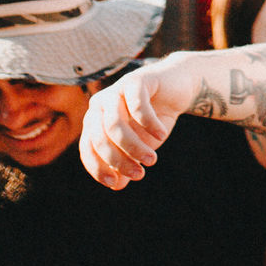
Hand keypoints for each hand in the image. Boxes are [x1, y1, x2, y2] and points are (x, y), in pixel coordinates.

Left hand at [79, 62, 179, 187]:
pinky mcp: (136, 80)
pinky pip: (137, 105)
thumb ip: (126, 163)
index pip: (87, 148)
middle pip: (100, 138)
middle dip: (119, 160)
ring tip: (151, 159)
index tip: (115, 183)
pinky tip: (161, 134)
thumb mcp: (139, 146)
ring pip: (114, 124)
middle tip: (140, 173)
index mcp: (94, 121)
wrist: (178, 88)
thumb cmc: (152, 119)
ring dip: (133, 146)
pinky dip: (149, 124)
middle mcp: (99, 105)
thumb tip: (116, 185)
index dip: (98, 168)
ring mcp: (116, 90)